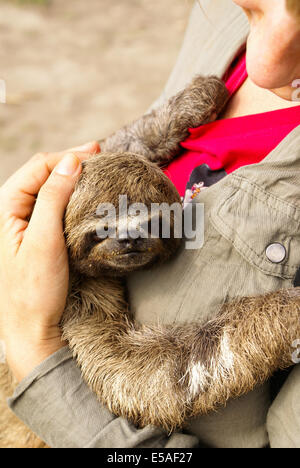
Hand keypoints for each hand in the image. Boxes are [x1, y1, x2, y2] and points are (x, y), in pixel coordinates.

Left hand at [0, 141, 99, 380]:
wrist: (32, 327)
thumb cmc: (34, 289)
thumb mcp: (44, 240)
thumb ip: (53, 198)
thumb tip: (71, 162)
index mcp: (5, 208)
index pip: (38, 167)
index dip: (67, 156)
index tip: (97, 153)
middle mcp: (12, 211)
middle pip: (42, 174)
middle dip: (71, 163)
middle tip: (101, 158)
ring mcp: (25, 223)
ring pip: (49, 189)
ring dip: (73, 178)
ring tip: (97, 172)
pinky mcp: (38, 235)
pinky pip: (54, 206)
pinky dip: (72, 196)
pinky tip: (87, 196)